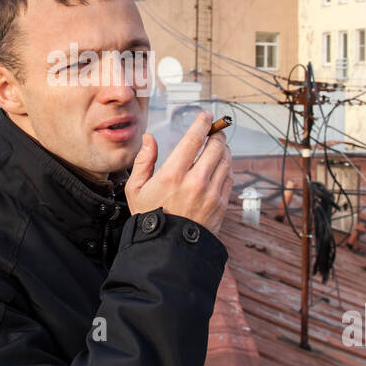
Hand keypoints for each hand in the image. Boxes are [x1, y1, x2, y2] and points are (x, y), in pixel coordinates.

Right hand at [125, 111, 232, 232]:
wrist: (167, 249)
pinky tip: (220, 166)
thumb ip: (143, 160)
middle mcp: (195, 182)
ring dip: (224, 149)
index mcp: (173, 174)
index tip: (205, 116)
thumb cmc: (150, 218)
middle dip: (217, 134)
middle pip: (216, 147)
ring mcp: (211, 194)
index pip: (194, 139)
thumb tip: (150, 138)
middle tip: (214, 131)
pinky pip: (230, 178)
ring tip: (218, 147)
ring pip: (226, 160)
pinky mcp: (221, 204)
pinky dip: (227, 167)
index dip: (202, 123)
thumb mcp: (135, 189)